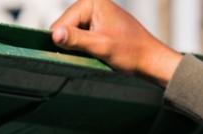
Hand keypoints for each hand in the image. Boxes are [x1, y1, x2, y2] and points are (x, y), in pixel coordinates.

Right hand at [50, 0, 182, 86]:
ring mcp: (93, 12)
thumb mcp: (100, 46)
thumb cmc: (130, 51)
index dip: (65, 41)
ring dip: (77, 46)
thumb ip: (75, 39)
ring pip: (69, 33)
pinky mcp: (95, 22)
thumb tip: (54, 35)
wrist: (149, 58)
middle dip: (72, 43)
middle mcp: (91, 3)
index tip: (81, 51)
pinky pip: (77, 35)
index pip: (61, 24)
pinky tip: (95, 50)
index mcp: (91, 2)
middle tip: (91, 51)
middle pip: (63, 27)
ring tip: (95, 51)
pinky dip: (82, 46)